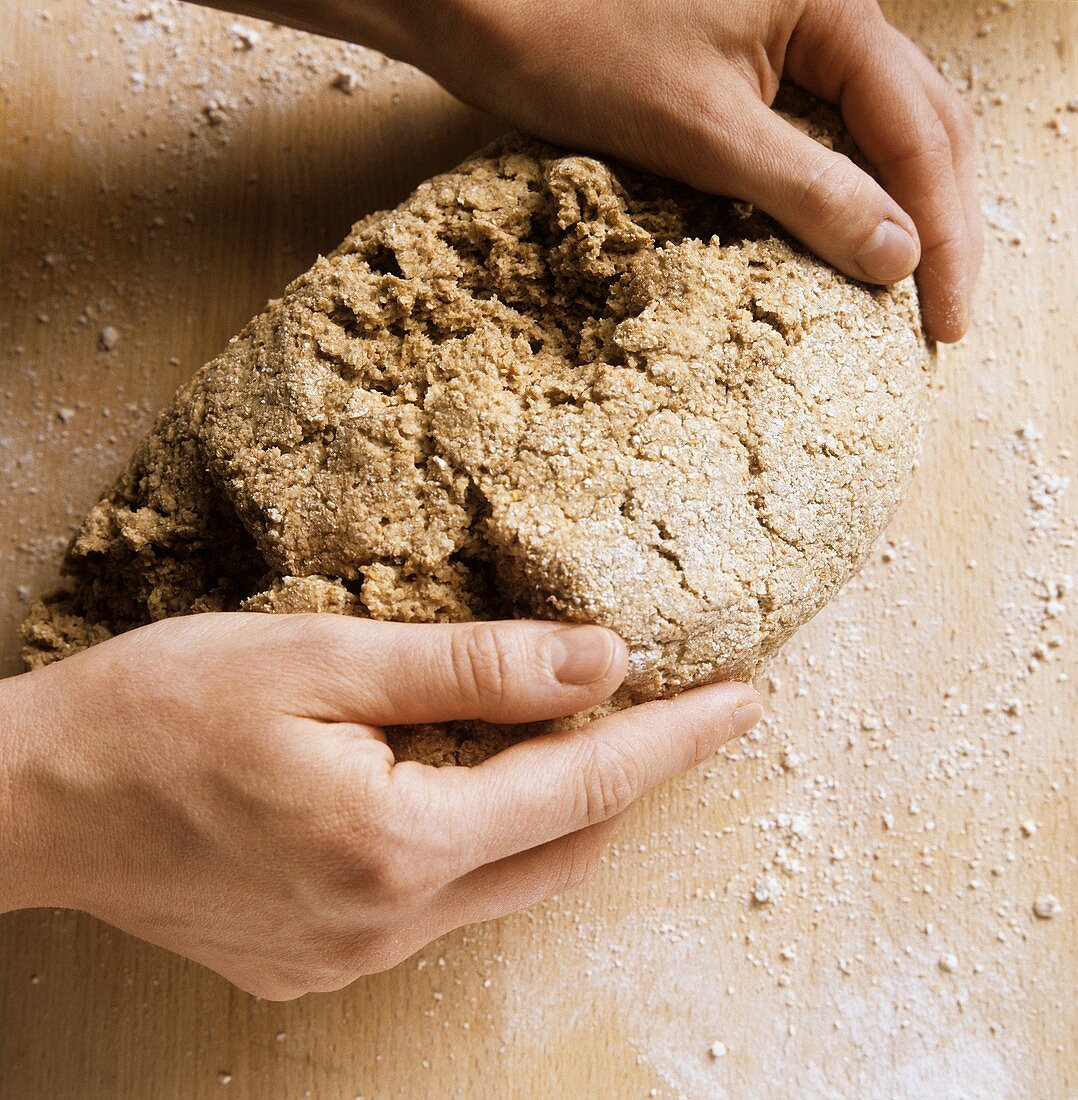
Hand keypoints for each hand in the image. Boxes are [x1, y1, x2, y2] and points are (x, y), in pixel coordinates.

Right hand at [0, 613, 761, 998]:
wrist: (36, 800)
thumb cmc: (163, 710)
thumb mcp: (321, 657)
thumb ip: (471, 667)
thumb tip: (596, 663)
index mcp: (398, 843)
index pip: (582, 789)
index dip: (674, 741)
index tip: (745, 703)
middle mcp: (388, 920)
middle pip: (562, 851)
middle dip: (630, 782)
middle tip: (679, 712)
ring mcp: (354, 953)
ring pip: (508, 883)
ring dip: (560, 813)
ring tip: (585, 737)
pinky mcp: (320, 959)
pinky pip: (446, 901)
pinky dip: (487, 841)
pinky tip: (475, 787)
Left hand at [398, 0, 981, 341]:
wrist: (486, 14)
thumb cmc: (577, 50)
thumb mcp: (703, 132)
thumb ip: (808, 189)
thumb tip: (897, 257)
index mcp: (834, 8)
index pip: (924, 133)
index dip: (945, 234)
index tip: (945, 321)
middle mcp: (829, 13)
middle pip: (922, 126)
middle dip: (939, 222)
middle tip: (940, 316)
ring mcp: (791, 39)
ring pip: (879, 131)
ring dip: (900, 210)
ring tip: (910, 292)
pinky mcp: (749, 68)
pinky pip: (824, 134)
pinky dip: (842, 193)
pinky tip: (843, 243)